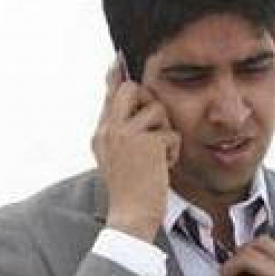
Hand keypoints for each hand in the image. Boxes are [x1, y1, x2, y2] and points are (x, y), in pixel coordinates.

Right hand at [92, 56, 180, 242]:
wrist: (131, 217)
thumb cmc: (130, 192)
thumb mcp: (117, 158)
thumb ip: (121, 132)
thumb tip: (130, 108)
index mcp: (101, 134)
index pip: (110, 95)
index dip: (116, 76)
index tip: (119, 59)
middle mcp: (109, 130)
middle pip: (133, 89)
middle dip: (150, 102)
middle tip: (155, 126)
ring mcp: (126, 135)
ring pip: (157, 109)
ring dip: (165, 131)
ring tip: (159, 156)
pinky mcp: (147, 143)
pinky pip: (171, 133)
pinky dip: (173, 151)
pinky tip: (164, 168)